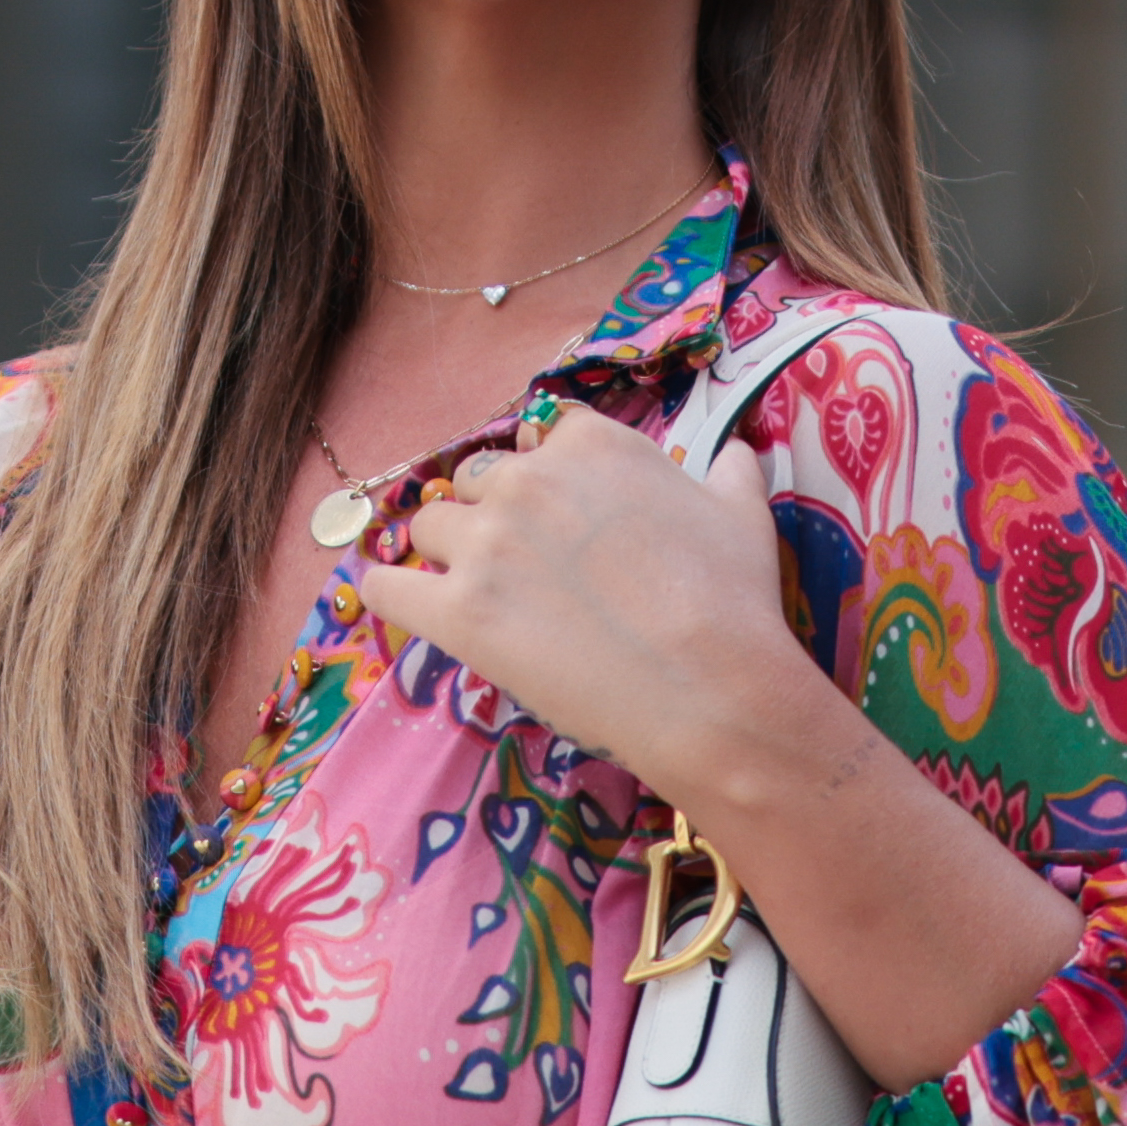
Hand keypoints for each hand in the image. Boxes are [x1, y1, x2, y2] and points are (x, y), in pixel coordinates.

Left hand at [348, 418, 846, 816]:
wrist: (713, 686)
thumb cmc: (734, 599)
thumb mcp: (742, 512)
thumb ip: (728, 472)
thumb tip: (739, 452)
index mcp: (591, 445)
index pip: (538, 439)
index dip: (545, 478)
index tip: (560, 517)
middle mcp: (527, 480)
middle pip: (474, 482)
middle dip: (492, 517)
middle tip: (526, 569)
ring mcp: (486, 547)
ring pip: (428, 530)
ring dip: (446, 555)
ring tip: (479, 595)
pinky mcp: (457, 615)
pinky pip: (384, 589)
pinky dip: (387, 593)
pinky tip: (404, 605)